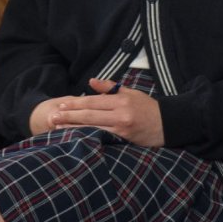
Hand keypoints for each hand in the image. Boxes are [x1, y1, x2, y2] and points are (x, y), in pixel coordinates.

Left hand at [31, 79, 165, 145]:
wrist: (169, 124)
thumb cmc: (148, 108)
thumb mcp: (131, 93)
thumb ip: (110, 88)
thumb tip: (91, 82)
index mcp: (121, 100)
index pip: (93, 101)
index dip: (76, 103)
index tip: (61, 104)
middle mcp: (120, 113)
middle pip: (90, 115)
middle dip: (70, 116)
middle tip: (53, 116)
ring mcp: (122, 128)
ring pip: (93, 128)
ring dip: (74, 128)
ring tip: (59, 128)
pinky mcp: (125, 140)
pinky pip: (103, 138)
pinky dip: (89, 138)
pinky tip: (78, 139)